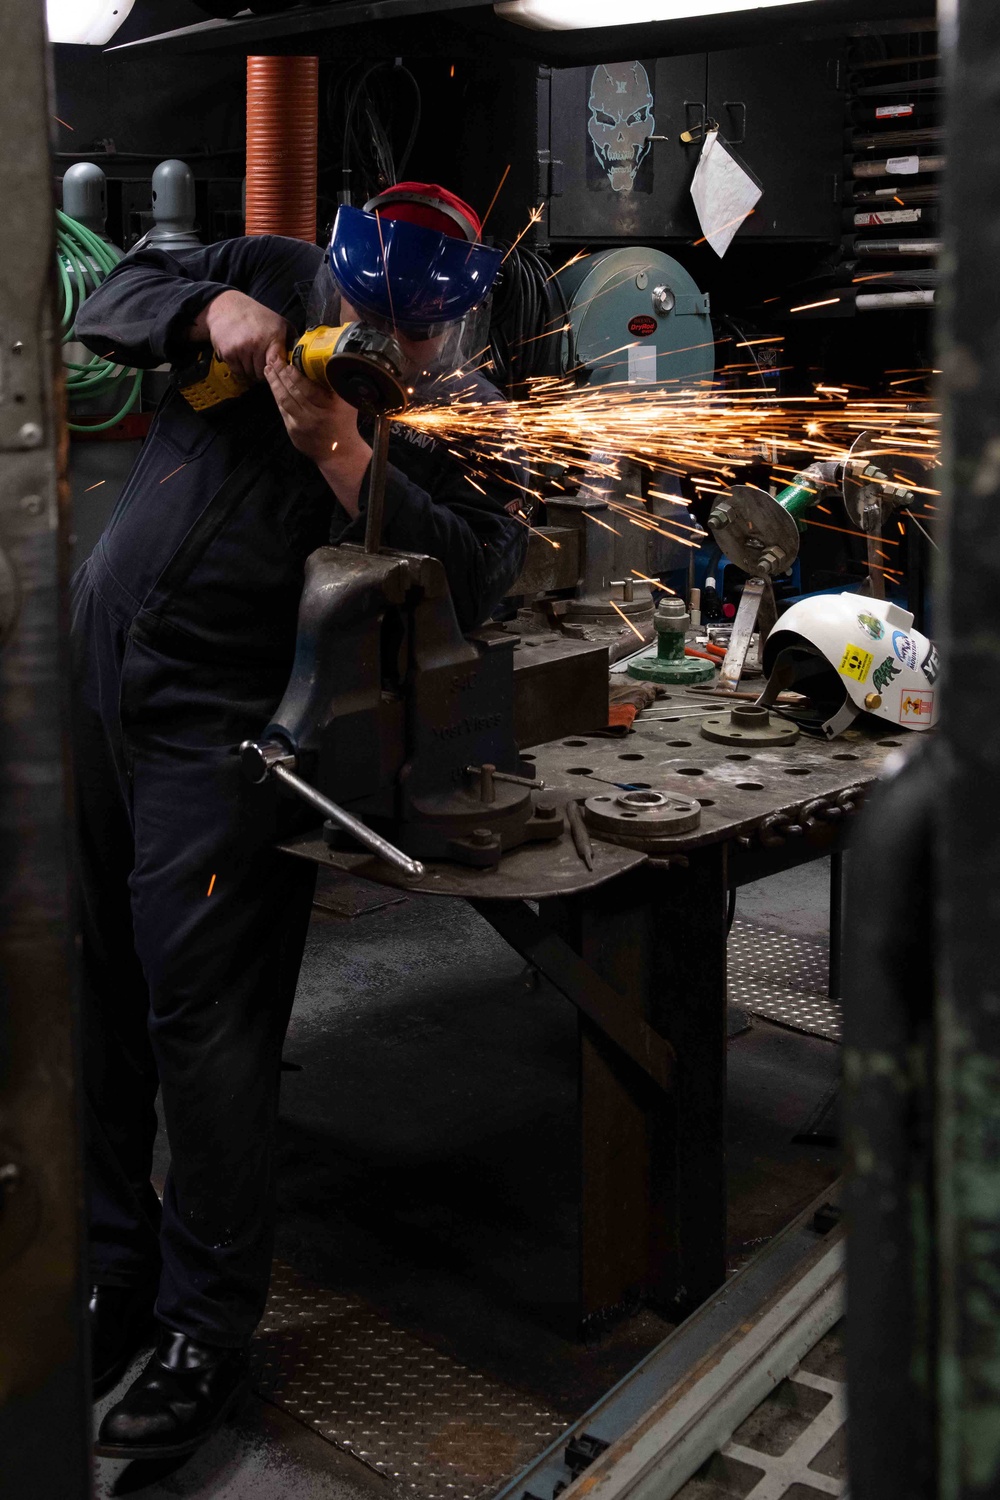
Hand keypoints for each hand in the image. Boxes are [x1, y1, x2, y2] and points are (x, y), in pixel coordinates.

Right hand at [191, 290, 288, 384]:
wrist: (228, 307)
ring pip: (250, 374)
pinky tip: (241, 358)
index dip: (279, 372)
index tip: (278, 371)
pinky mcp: (228, 353)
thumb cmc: (257, 317)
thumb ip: (292, 342)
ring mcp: (242, 349)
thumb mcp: (280, 323)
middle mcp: (257, 343)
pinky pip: (238, 372)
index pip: (278, 365)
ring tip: (252, 358)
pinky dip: (240, 369)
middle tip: (263, 363)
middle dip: (265, 372)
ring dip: (252, 371)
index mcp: (273, 336)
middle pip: (264, 373)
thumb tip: (302, 361)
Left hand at [265, 358, 371, 514]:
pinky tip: (273, 384)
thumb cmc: (344, 423)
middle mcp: (313, 416)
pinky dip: (276, 395)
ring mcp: (301, 425)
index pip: (308, 388)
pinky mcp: (292, 431)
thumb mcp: (347, 403)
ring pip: (283, 400)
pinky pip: (282, 409)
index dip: (295, 374)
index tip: (288, 361)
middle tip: (273, 358)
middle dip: (281, 374)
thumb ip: (337, 385)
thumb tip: (326, 361)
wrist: (338, 453)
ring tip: (269, 368)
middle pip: (292, 391)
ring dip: (274, 383)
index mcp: (329, 407)